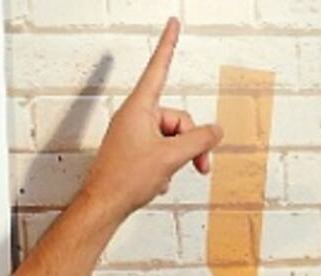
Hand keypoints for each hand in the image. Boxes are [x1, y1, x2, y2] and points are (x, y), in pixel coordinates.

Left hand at [81, 18, 223, 225]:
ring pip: (169, 139)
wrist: (104, 206)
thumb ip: (199, 141)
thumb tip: (216, 131)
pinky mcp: (132, 153)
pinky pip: (158, 152)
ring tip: (167, 176)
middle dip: (191, 143)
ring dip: (177, 158)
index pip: (159, 68)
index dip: (168, 45)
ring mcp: (132, 136)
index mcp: (140, 108)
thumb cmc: (125, 179)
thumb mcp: (170, 157)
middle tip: (200, 166)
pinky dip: (164, 168)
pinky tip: (156, 182)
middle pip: (176, 119)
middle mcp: (135, 117)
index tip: (173, 23)